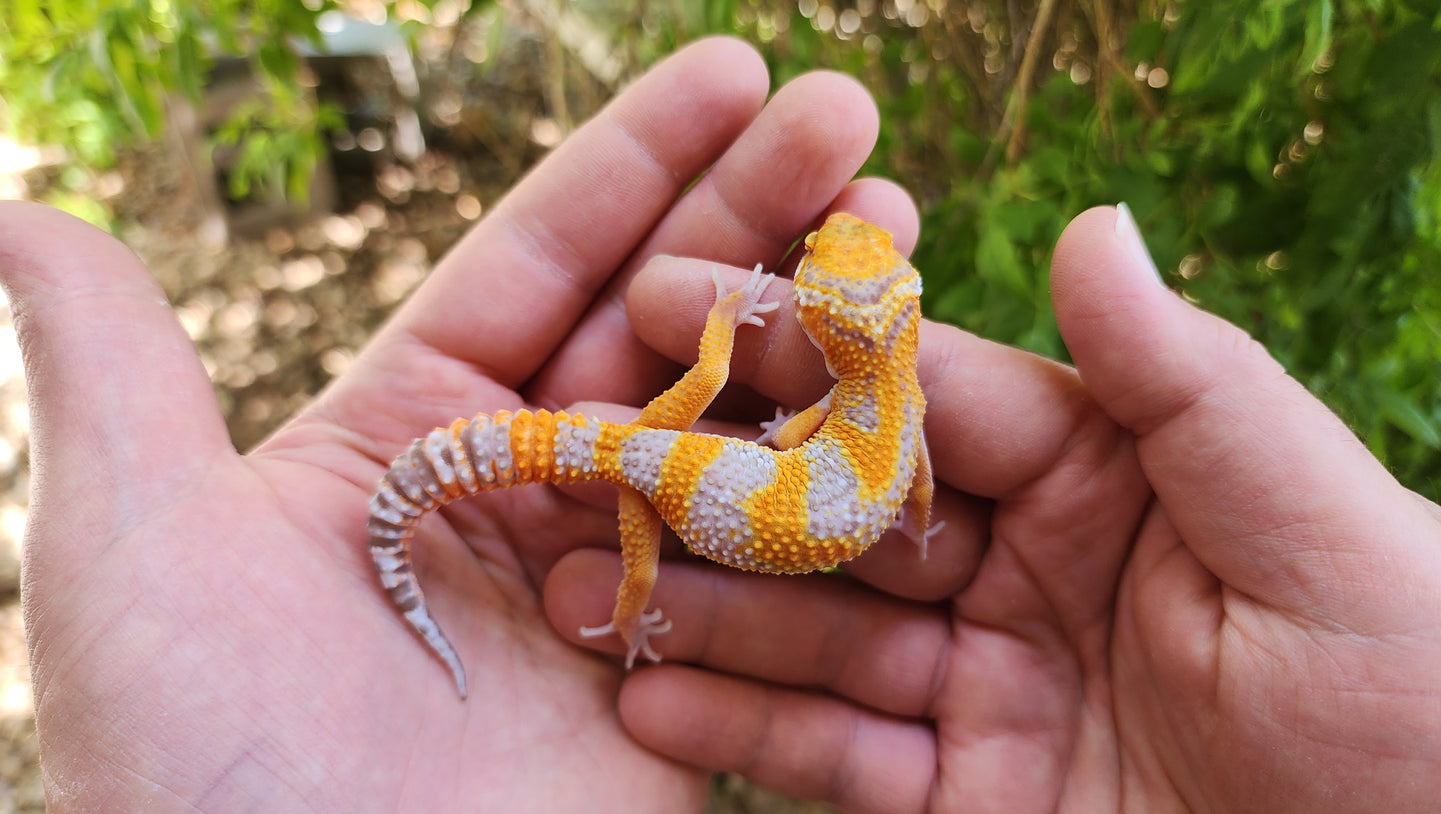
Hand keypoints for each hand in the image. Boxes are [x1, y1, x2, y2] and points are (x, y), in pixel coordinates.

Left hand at [3, 38, 913, 810]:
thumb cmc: (193, 756)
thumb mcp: (132, 539)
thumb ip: (114, 367)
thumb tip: (17, 207)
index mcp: (413, 428)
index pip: (543, 258)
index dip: (642, 161)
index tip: (738, 71)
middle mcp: (522, 487)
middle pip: (659, 319)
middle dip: (756, 212)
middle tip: (853, 119)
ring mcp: (612, 579)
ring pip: (732, 426)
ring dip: (814, 330)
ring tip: (897, 231)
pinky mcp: (679, 677)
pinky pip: (768, 564)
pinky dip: (833, 482)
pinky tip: (909, 397)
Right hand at [549, 204, 1440, 811]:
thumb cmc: (1422, 694)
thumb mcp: (1322, 526)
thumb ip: (1189, 386)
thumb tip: (1091, 226)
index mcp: (1105, 470)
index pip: (925, 394)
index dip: (801, 346)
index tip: (669, 298)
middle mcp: (1025, 564)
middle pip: (844, 512)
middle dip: (715, 485)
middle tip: (584, 452)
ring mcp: (986, 683)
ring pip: (820, 635)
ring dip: (704, 611)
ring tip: (583, 585)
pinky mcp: (967, 796)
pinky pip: (841, 761)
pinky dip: (749, 736)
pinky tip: (650, 705)